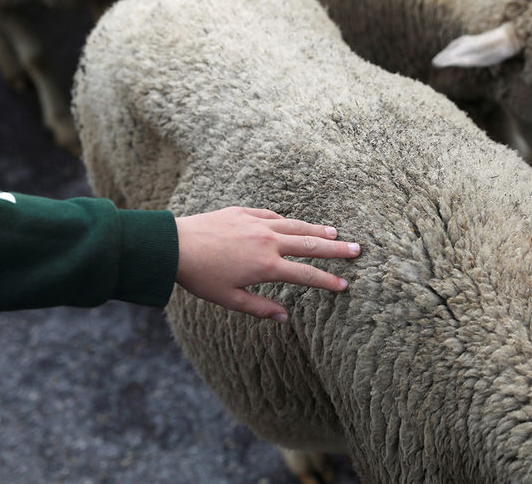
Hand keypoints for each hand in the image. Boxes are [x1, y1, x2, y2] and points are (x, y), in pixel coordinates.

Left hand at [175, 206, 360, 321]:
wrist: (174, 245)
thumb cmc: (200, 276)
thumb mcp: (229, 299)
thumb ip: (260, 308)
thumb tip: (284, 318)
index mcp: (266, 266)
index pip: (306, 275)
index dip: (327, 280)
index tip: (344, 284)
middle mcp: (267, 242)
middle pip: (310, 244)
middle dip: (336, 249)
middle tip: (357, 249)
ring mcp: (257, 224)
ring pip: (295, 225)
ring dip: (317, 229)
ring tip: (336, 232)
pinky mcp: (244, 212)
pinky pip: (272, 215)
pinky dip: (287, 221)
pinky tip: (295, 224)